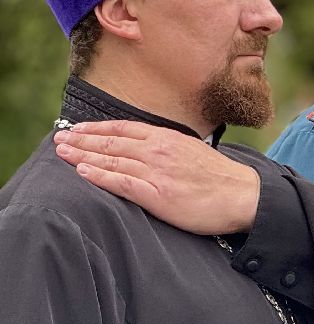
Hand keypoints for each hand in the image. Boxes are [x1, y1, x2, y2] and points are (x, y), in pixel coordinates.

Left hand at [54, 120, 259, 233]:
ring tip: (63, 153)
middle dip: (82, 139)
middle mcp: (159, 150)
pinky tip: (83, 172)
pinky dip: (100, 176)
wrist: (244, 195)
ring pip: (112, 159)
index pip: (124, 128)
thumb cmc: (222, 178)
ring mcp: (157, 171)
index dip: (97, 128)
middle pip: (112, 141)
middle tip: (59, 139)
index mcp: (168, 138)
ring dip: (83, 155)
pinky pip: (122, 182)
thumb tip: (149, 149)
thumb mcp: (194, 152)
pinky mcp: (158, 194)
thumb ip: (169, 148)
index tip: (77, 128)